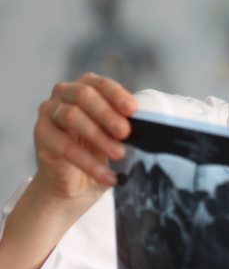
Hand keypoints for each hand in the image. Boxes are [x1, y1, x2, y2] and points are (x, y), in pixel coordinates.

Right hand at [33, 72, 136, 201]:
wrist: (75, 184)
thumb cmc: (99, 153)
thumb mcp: (117, 139)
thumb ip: (126, 128)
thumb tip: (147, 128)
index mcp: (88, 87)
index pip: (102, 84)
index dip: (117, 95)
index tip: (132, 109)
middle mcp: (65, 93)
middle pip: (84, 95)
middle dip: (107, 114)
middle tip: (125, 132)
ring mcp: (49, 111)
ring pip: (71, 116)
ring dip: (98, 136)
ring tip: (119, 154)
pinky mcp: (41, 133)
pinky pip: (65, 146)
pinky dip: (89, 163)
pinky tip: (107, 176)